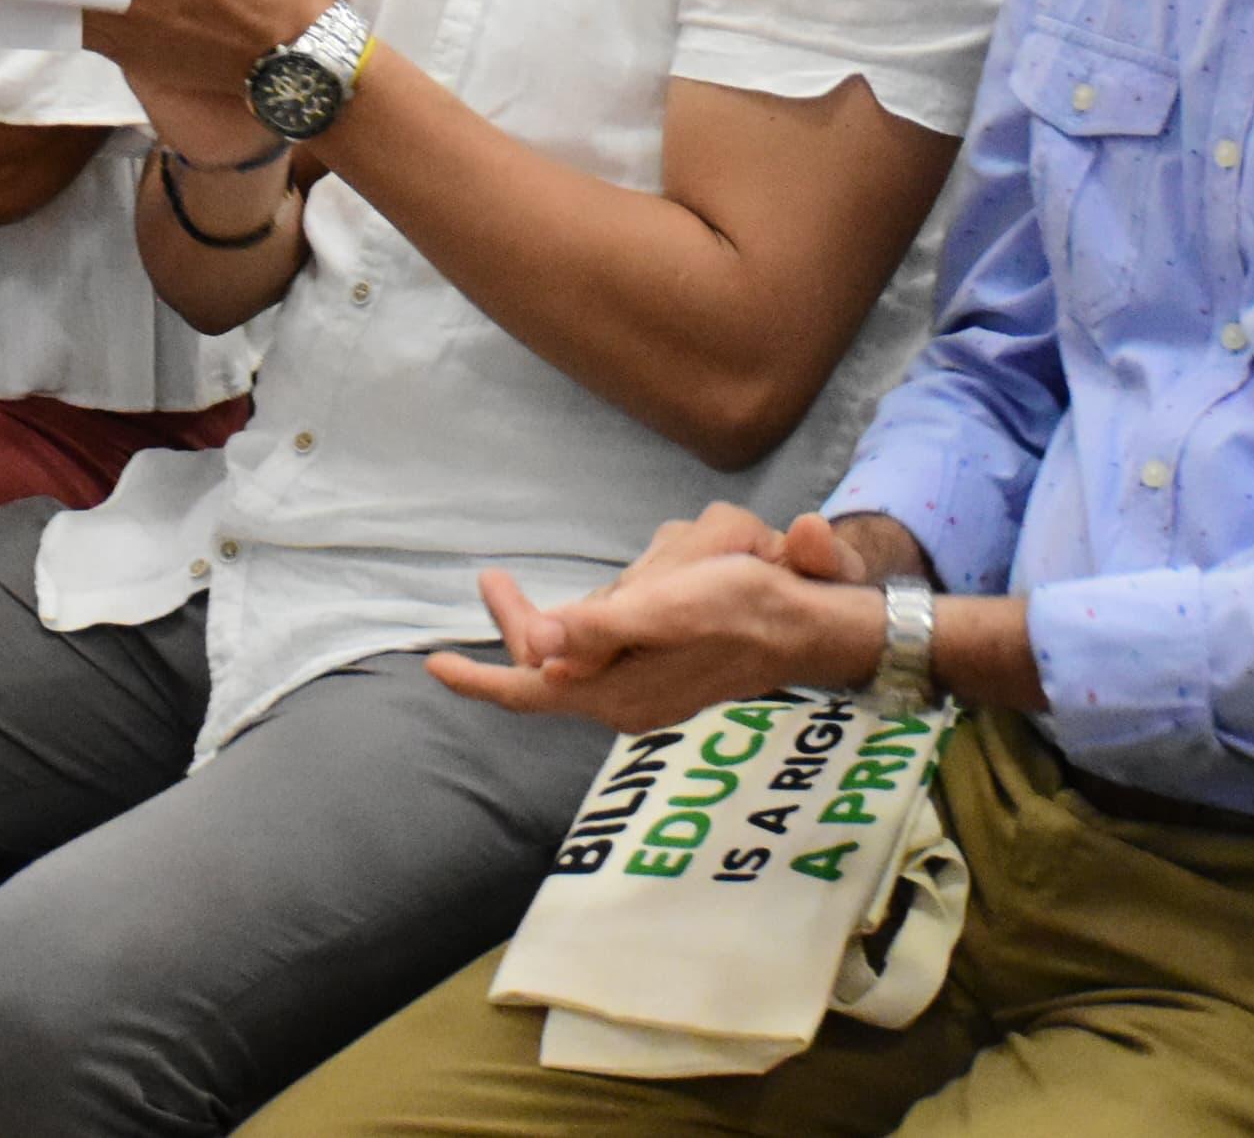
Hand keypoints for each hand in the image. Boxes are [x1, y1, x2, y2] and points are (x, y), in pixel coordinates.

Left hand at [423, 505, 881, 730]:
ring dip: (635, 579)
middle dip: (557, 607)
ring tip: (694, 561)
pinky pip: (631, 609)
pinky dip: (653, 581)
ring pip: (600, 614)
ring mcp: (645, 675)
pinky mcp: (666, 654)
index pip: (531, 690)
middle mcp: (625, 692)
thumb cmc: (750, 608)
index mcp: (618, 692)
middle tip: (493, 581)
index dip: (481, 679)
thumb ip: (606, 625)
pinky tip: (702, 565)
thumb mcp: (674, 605)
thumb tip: (543, 647)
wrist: (821, 623)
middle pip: (554, 646)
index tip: (432, 666)